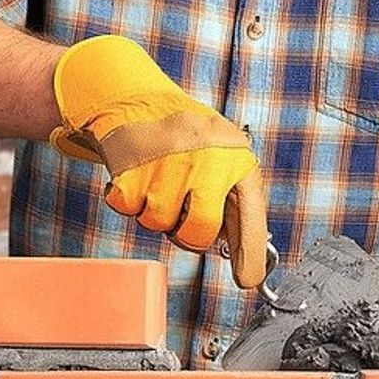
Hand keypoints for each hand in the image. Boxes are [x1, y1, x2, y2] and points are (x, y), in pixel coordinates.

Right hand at [48, 35, 266, 287]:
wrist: (136, 98)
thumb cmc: (185, 139)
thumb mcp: (222, 161)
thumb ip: (231, 203)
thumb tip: (239, 254)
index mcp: (236, 162)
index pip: (250, 218)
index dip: (249, 255)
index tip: (247, 280)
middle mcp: (208, 161)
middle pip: (199, 232)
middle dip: (188, 236)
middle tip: (182, 216)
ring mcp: (169, 162)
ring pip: (160, 223)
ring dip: (155, 214)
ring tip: (159, 183)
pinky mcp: (132, 165)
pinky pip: (129, 210)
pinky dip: (128, 201)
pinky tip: (137, 177)